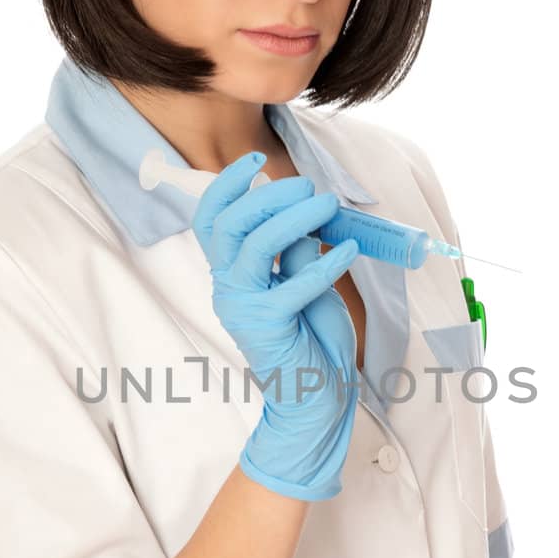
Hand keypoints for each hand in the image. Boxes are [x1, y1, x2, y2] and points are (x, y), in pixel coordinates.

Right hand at [191, 151, 361, 500]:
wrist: (316, 395)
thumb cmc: (310, 337)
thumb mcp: (301, 281)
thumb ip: (293, 249)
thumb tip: (301, 210)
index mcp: (231, 272)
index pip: (210, 220)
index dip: (227, 186)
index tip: (257, 162)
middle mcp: (229, 287)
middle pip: (230, 224)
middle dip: (268, 195)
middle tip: (308, 187)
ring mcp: (244, 307)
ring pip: (255, 246)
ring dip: (294, 218)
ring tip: (328, 205)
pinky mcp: (269, 327)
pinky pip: (293, 285)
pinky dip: (323, 262)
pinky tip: (347, 248)